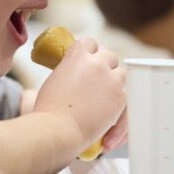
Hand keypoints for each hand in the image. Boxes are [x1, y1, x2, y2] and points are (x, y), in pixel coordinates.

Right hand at [32, 37, 126, 152]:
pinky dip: (117, 103)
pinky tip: (108, 113)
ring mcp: (111, 80)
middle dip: (105, 64)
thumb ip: (68, 71)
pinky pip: (125, 95)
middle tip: (99, 76)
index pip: (89, 43)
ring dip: (115, 81)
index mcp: (77, 55)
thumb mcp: (54, 80)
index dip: (89, 52)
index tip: (87, 60)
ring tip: (105, 95)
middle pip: (109, 56)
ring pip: (121, 73)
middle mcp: (97, 63)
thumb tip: (74, 74)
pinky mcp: (120, 98)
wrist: (58, 129)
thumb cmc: (48, 109)